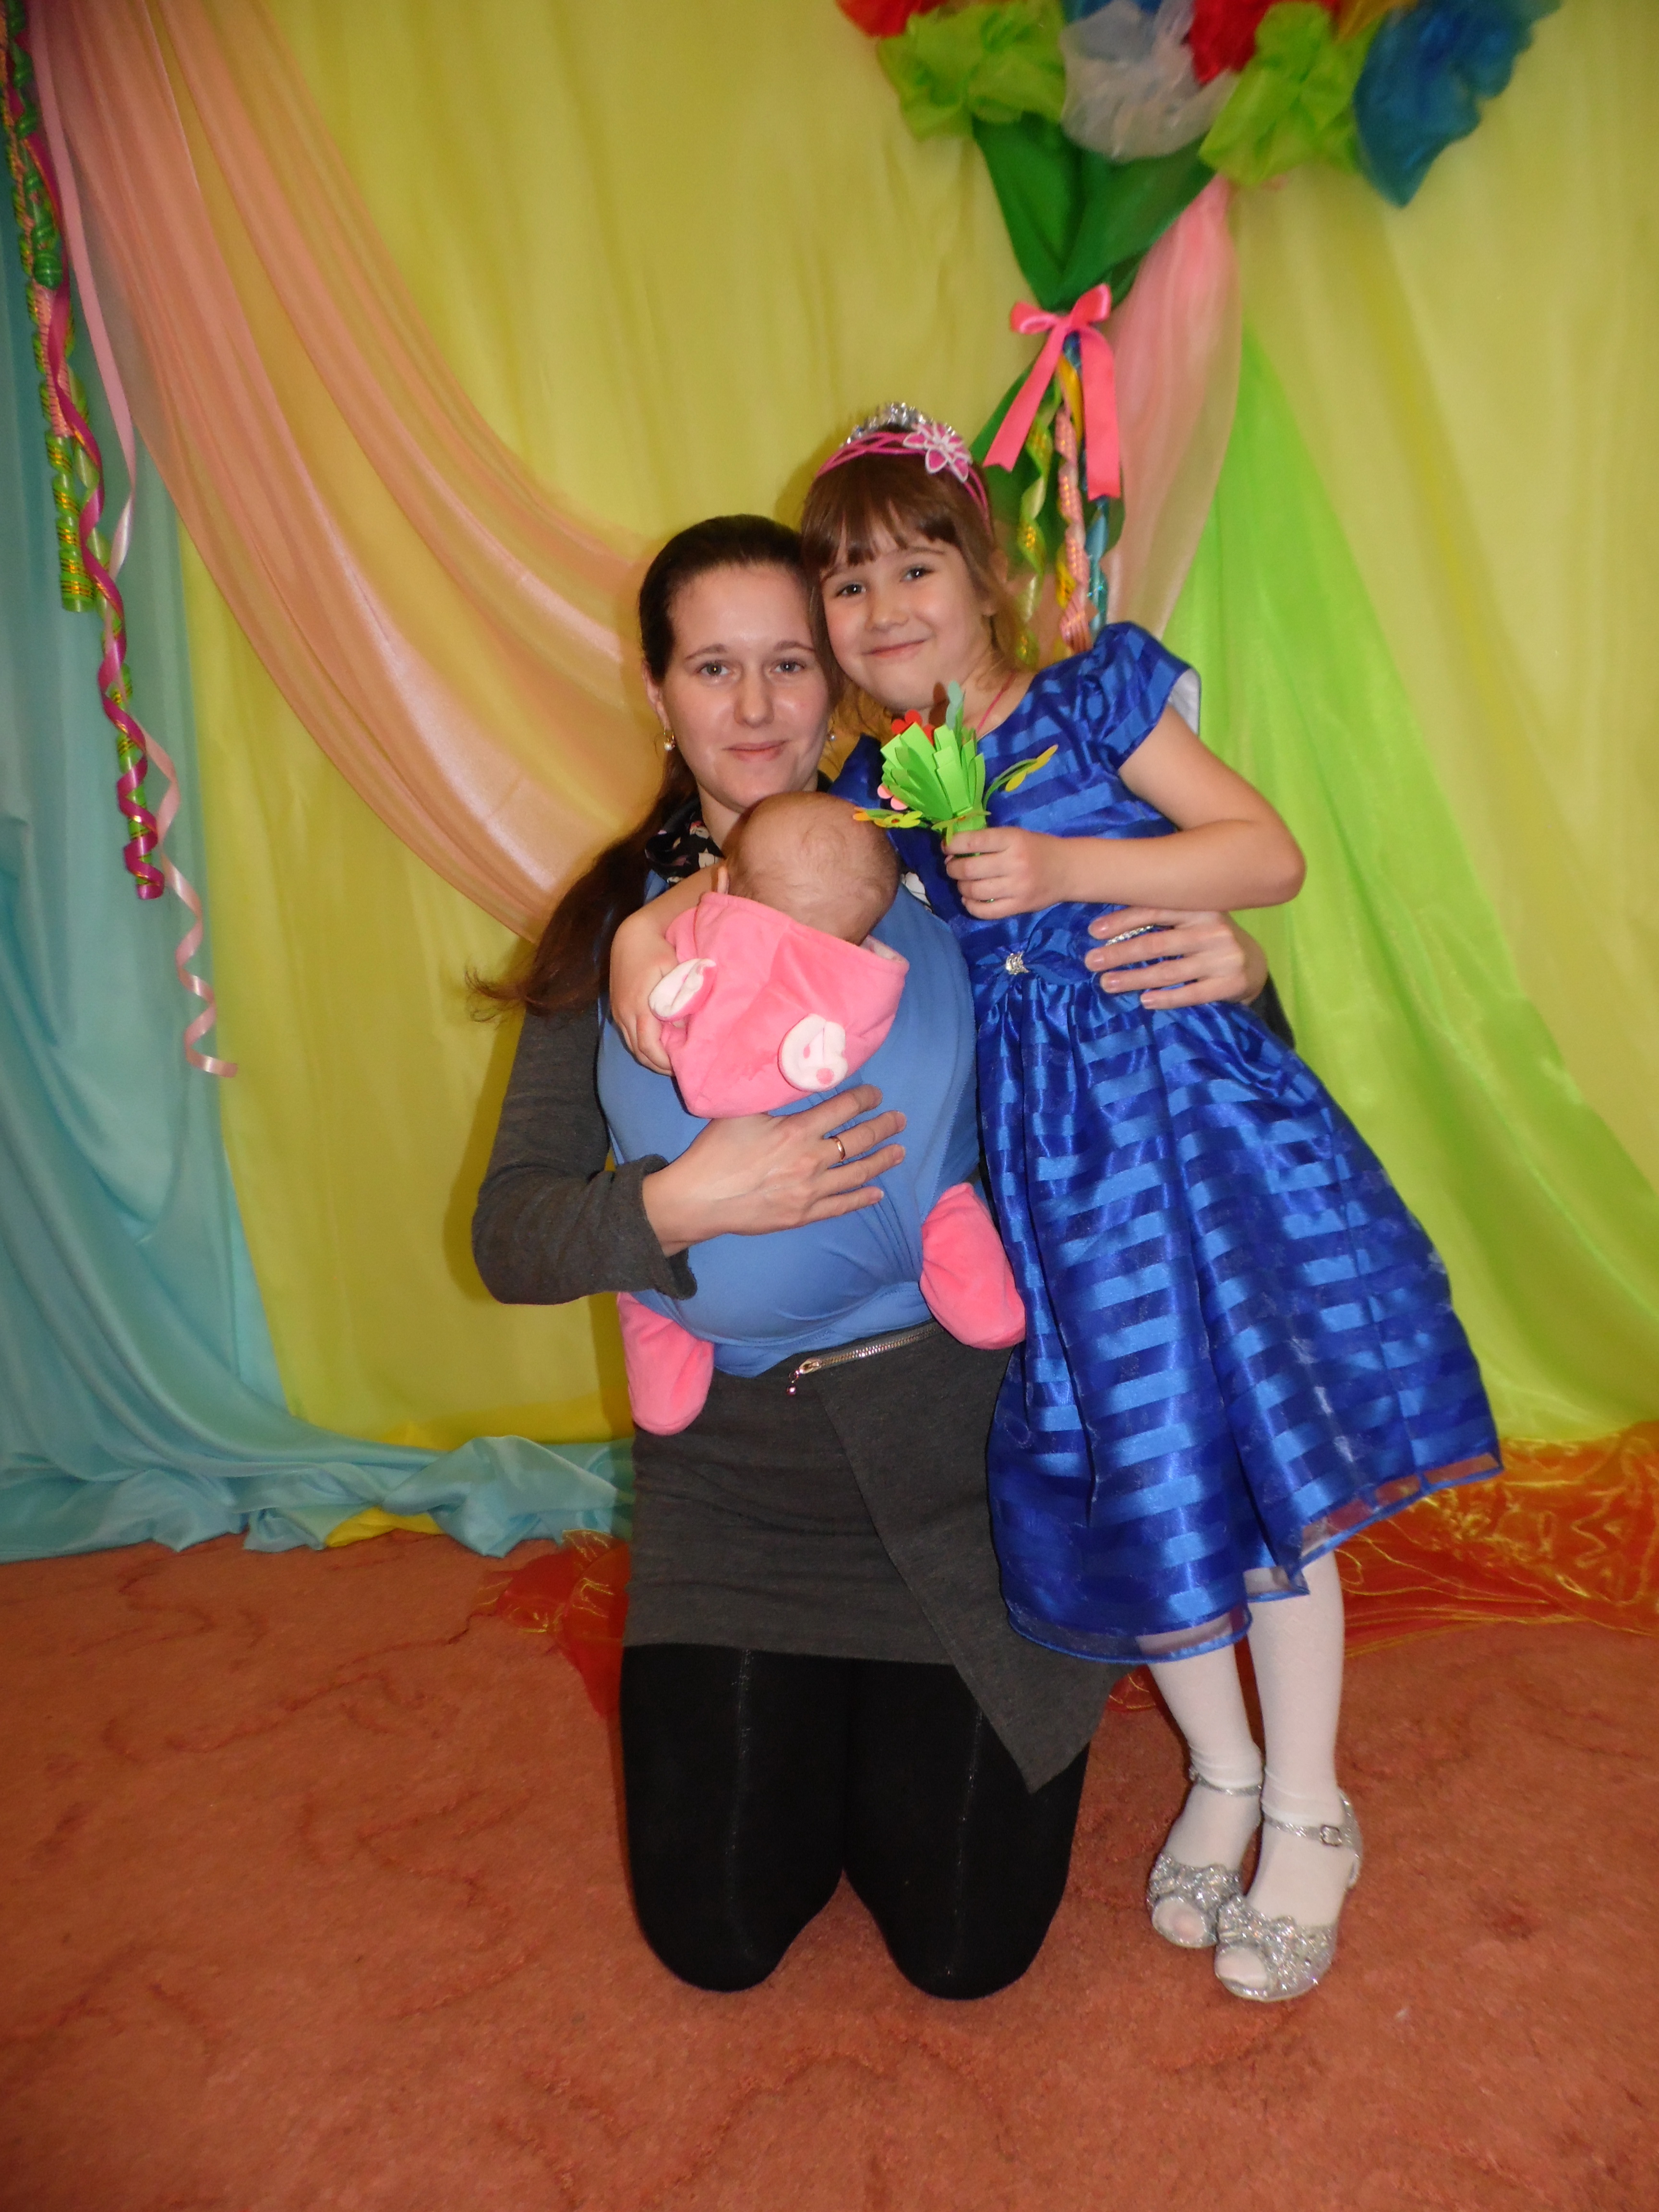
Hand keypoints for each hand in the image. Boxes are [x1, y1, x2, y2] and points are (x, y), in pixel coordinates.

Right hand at [610, 902, 683, 1073]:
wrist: (630, 936)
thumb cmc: (656, 950)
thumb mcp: (673, 970)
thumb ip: (679, 997)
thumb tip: (685, 1026)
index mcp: (639, 1006)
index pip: (649, 1046)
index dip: (664, 1062)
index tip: (681, 1066)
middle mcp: (624, 1013)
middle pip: (639, 1052)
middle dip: (658, 1065)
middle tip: (678, 1069)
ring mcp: (618, 1011)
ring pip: (632, 1046)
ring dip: (649, 1057)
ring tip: (669, 1061)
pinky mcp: (616, 1008)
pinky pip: (627, 1035)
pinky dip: (641, 1045)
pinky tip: (657, 1045)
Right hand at [641, 1086, 906, 1252]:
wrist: (701, 1199)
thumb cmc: (716, 1152)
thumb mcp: (740, 1112)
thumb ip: (771, 1095)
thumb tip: (792, 1075)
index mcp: (797, 1130)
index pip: (843, 1107)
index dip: (865, 1099)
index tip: (876, 1095)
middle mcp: (811, 1159)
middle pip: (859, 1140)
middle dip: (884, 1127)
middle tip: (900, 1120)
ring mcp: (811, 1190)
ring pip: (858, 1173)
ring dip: (883, 1160)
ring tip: (900, 1152)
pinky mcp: (804, 1214)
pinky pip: (842, 1205)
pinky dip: (863, 1198)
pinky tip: (877, 1193)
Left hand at [944, 826, 1075, 917]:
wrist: (1068, 870)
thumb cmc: (1038, 849)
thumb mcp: (1016, 835)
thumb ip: (989, 840)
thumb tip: (953, 850)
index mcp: (1013, 840)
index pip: (972, 842)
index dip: (952, 845)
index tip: (947, 847)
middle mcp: (1014, 863)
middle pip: (969, 869)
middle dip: (952, 868)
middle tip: (952, 867)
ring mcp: (1016, 888)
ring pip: (974, 891)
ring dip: (961, 887)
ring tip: (963, 883)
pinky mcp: (1019, 907)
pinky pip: (985, 911)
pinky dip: (971, 906)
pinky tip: (970, 899)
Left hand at [1084, 908, 1267, 1008]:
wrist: (1254, 964)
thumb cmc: (1209, 940)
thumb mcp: (1192, 921)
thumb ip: (1163, 917)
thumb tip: (1108, 926)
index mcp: (1200, 907)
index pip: (1155, 911)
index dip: (1123, 921)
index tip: (1094, 932)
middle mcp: (1213, 929)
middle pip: (1157, 943)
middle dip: (1120, 953)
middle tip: (1091, 962)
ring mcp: (1224, 957)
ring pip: (1169, 970)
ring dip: (1134, 978)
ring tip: (1107, 983)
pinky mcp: (1231, 983)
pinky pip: (1191, 994)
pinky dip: (1166, 998)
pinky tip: (1144, 1001)